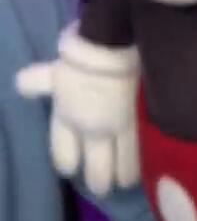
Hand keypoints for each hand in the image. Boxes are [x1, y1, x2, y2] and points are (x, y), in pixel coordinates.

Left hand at [16, 24, 140, 195]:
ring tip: (129, 174)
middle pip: (97, 172)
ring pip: (126, 167)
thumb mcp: (56, 69)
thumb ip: (38, 82)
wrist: (115, 42)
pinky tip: (151, 150)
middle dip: (101, 178)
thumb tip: (20, 84)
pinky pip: (146, 147)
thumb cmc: (82, 53)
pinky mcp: (145, 118)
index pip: (65, 156)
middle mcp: (94, 130)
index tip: (73, 164)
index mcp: (68, 118)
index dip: (68, 162)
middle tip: (104, 179)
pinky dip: (149, 153)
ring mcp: (121, 127)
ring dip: (126, 173)